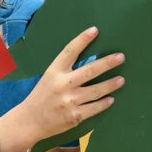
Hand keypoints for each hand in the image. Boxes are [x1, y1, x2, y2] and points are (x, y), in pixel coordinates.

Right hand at [0, 27, 123, 151]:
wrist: (29, 121)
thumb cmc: (41, 96)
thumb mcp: (49, 78)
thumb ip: (66, 71)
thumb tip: (92, 63)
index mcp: (54, 72)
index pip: (70, 51)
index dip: (82, 40)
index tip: (95, 30)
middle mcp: (62, 84)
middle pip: (90, 70)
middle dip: (107, 63)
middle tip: (121, 57)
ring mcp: (69, 101)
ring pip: (96, 90)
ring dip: (111, 84)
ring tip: (121, 79)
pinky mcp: (74, 116)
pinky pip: (94, 108)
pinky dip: (104, 103)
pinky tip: (111, 99)